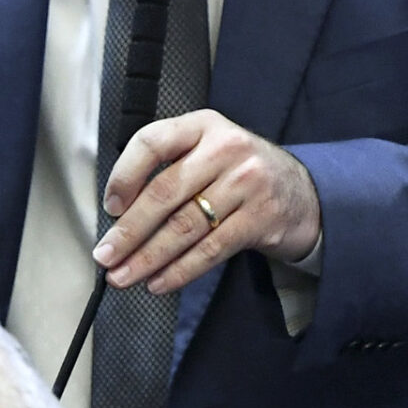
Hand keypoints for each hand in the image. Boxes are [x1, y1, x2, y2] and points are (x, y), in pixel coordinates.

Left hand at [93, 109, 320, 294]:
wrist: (302, 191)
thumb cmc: (237, 172)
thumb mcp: (207, 150)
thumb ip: (169, 169)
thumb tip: (118, 217)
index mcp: (202, 125)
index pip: (152, 141)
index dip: (125, 175)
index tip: (110, 207)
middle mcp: (225, 148)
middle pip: (165, 192)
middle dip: (129, 231)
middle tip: (105, 256)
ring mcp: (246, 182)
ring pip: (185, 226)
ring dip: (148, 258)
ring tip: (124, 276)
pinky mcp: (261, 218)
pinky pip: (211, 249)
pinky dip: (180, 270)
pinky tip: (158, 282)